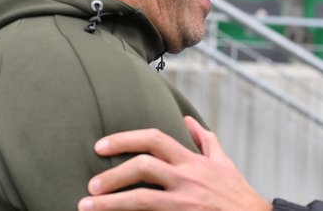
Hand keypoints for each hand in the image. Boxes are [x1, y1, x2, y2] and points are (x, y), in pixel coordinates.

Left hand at [77, 117, 271, 210]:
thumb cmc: (236, 194)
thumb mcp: (223, 162)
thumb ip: (205, 140)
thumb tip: (188, 120)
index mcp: (192, 161)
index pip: (154, 140)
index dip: (125, 139)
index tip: (101, 146)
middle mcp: (186, 178)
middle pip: (143, 165)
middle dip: (113, 172)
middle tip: (91, 183)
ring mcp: (184, 202)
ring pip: (141, 198)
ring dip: (109, 202)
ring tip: (87, 205)